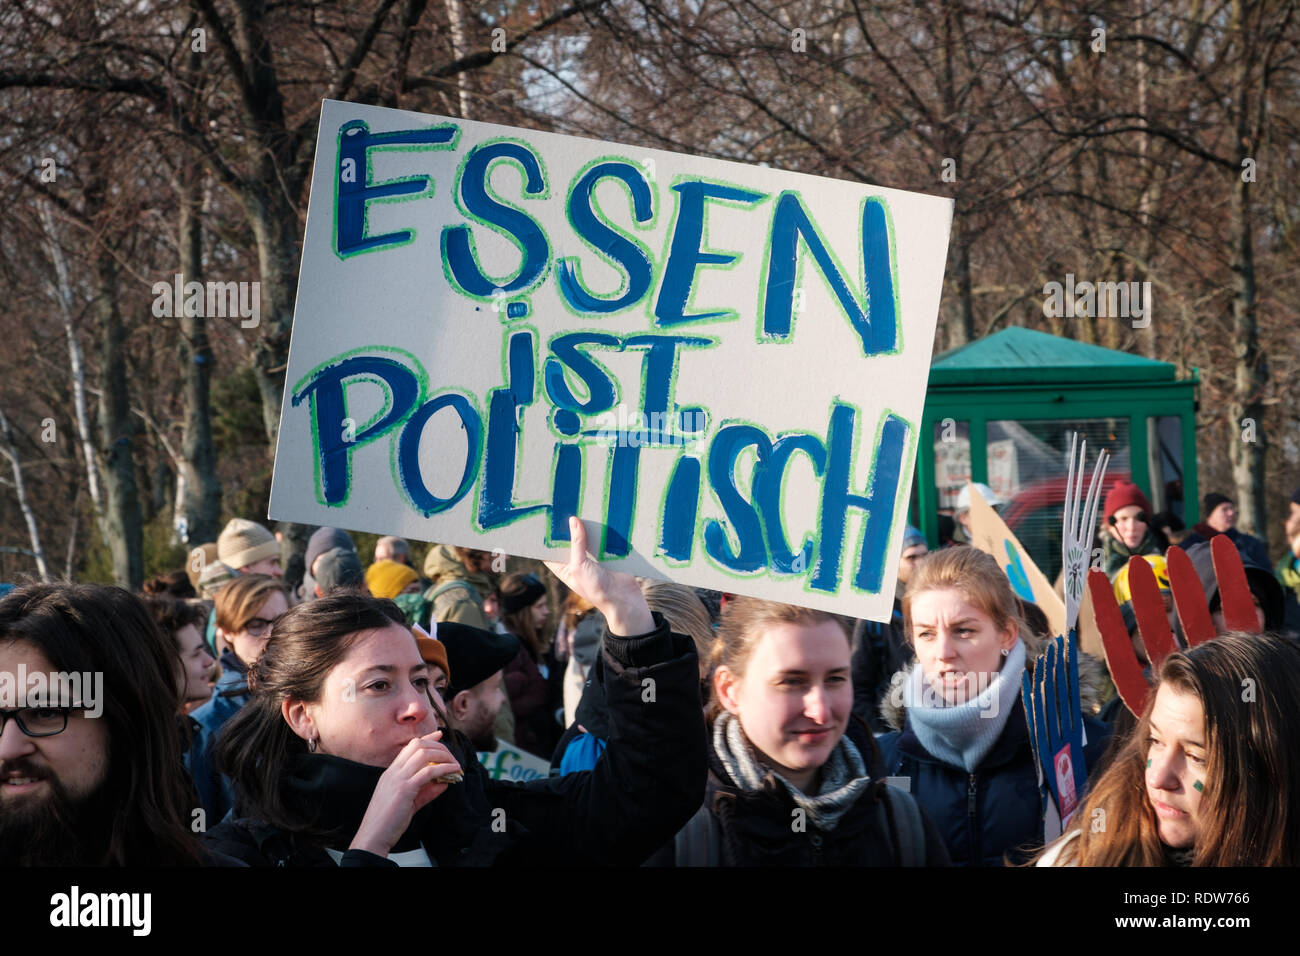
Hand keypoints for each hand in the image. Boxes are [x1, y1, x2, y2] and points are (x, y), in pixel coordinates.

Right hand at [350, 731, 461, 856]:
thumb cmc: (388, 822)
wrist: (373, 837)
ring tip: (455, 764)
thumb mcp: (409, 803)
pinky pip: (428, 772)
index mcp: (391, 772)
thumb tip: (444, 782)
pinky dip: (443, 769)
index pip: (409, 747)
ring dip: (443, 756)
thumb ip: (426, 791)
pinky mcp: (404, 789)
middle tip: (452, 757)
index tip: (439, 735)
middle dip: (439, 747)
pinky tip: (453, 772)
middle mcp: (393, 771)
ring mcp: (398, 778)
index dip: (426, 738)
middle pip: (418, 745)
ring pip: (423, 754)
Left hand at [545, 516, 653, 636]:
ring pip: (586, 537)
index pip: (550, 550)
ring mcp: (591, 557)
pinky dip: (601, 529)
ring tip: (581, 505)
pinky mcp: (606, 554)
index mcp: (563, 568)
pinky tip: (599, 515)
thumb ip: (577, 543)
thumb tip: (573, 519)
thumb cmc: (595, 588)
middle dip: (567, 527)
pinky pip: (601, 538)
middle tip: (562, 505)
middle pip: (568, 541)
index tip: (543, 520)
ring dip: (586, 526)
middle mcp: (576, 561)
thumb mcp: (579, 566)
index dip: (546, 538)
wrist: (623, 599)